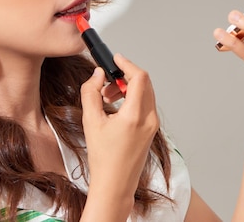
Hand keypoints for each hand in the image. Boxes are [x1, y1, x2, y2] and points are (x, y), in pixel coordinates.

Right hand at [80, 54, 158, 208]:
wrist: (115, 185)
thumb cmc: (103, 159)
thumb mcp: (91, 121)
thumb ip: (91, 92)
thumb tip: (96, 75)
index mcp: (136, 115)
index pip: (139, 77)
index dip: (127, 64)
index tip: (115, 59)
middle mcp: (149, 119)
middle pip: (144, 83)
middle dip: (124, 76)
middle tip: (105, 82)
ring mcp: (153, 125)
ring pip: (145, 93)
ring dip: (127, 88)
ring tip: (106, 97)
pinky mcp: (151, 130)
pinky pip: (145, 105)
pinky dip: (131, 99)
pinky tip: (114, 108)